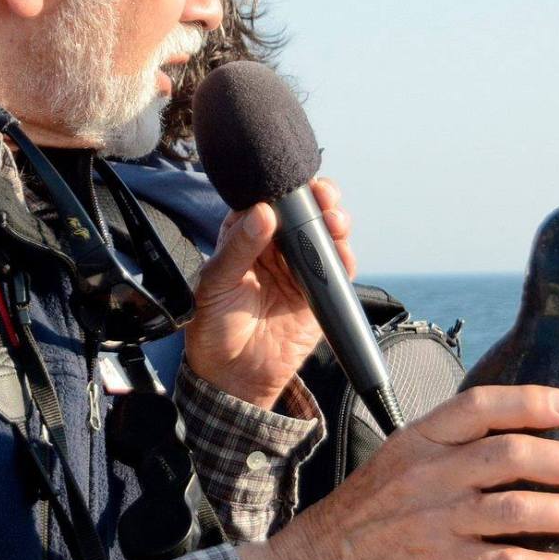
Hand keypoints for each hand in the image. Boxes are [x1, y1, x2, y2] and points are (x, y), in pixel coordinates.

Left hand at [183, 177, 353, 408]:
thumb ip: (239, 248)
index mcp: (244, 239)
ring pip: (323, 236)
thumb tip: (262, 212)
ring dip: (334, 223)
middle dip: (317, 199)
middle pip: (302, 214)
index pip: (266, 203)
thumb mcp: (216, 285)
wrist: (235, 377)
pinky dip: (344, 258)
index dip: (282, 189)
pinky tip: (341, 252)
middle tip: (323, 195)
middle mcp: (274, 249)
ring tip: (335, 221)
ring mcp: (299, 269)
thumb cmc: (214, 330)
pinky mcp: (319, 293)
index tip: (294, 182)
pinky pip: (337, 270)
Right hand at [237, 385, 558, 559]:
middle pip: (511, 454)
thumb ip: (442, 453)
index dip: (529, 402)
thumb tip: (503, 447)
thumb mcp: (393, 464)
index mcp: (418, 440)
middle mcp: (429, 472)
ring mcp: (432, 517)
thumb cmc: (355, 520)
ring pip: (514, 506)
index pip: (480, 405)